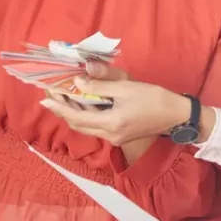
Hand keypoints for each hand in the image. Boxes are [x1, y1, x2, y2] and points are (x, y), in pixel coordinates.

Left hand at [41, 64, 190, 146]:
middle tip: (51, 94)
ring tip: (63, 96)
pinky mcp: (119, 135)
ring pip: (86, 126)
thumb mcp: (126, 87)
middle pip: (78, 125)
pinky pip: (96, 126)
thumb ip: (100, 86)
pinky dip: (86, 114)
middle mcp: (109, 135)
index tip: (44, 97)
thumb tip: (78, 82)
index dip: (58, 107)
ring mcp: (114, 138)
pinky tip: (83, 102)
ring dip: (73, 112)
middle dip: (62, 110)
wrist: (176, 115)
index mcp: (110, 124)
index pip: (76, 117)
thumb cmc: (153, 98)